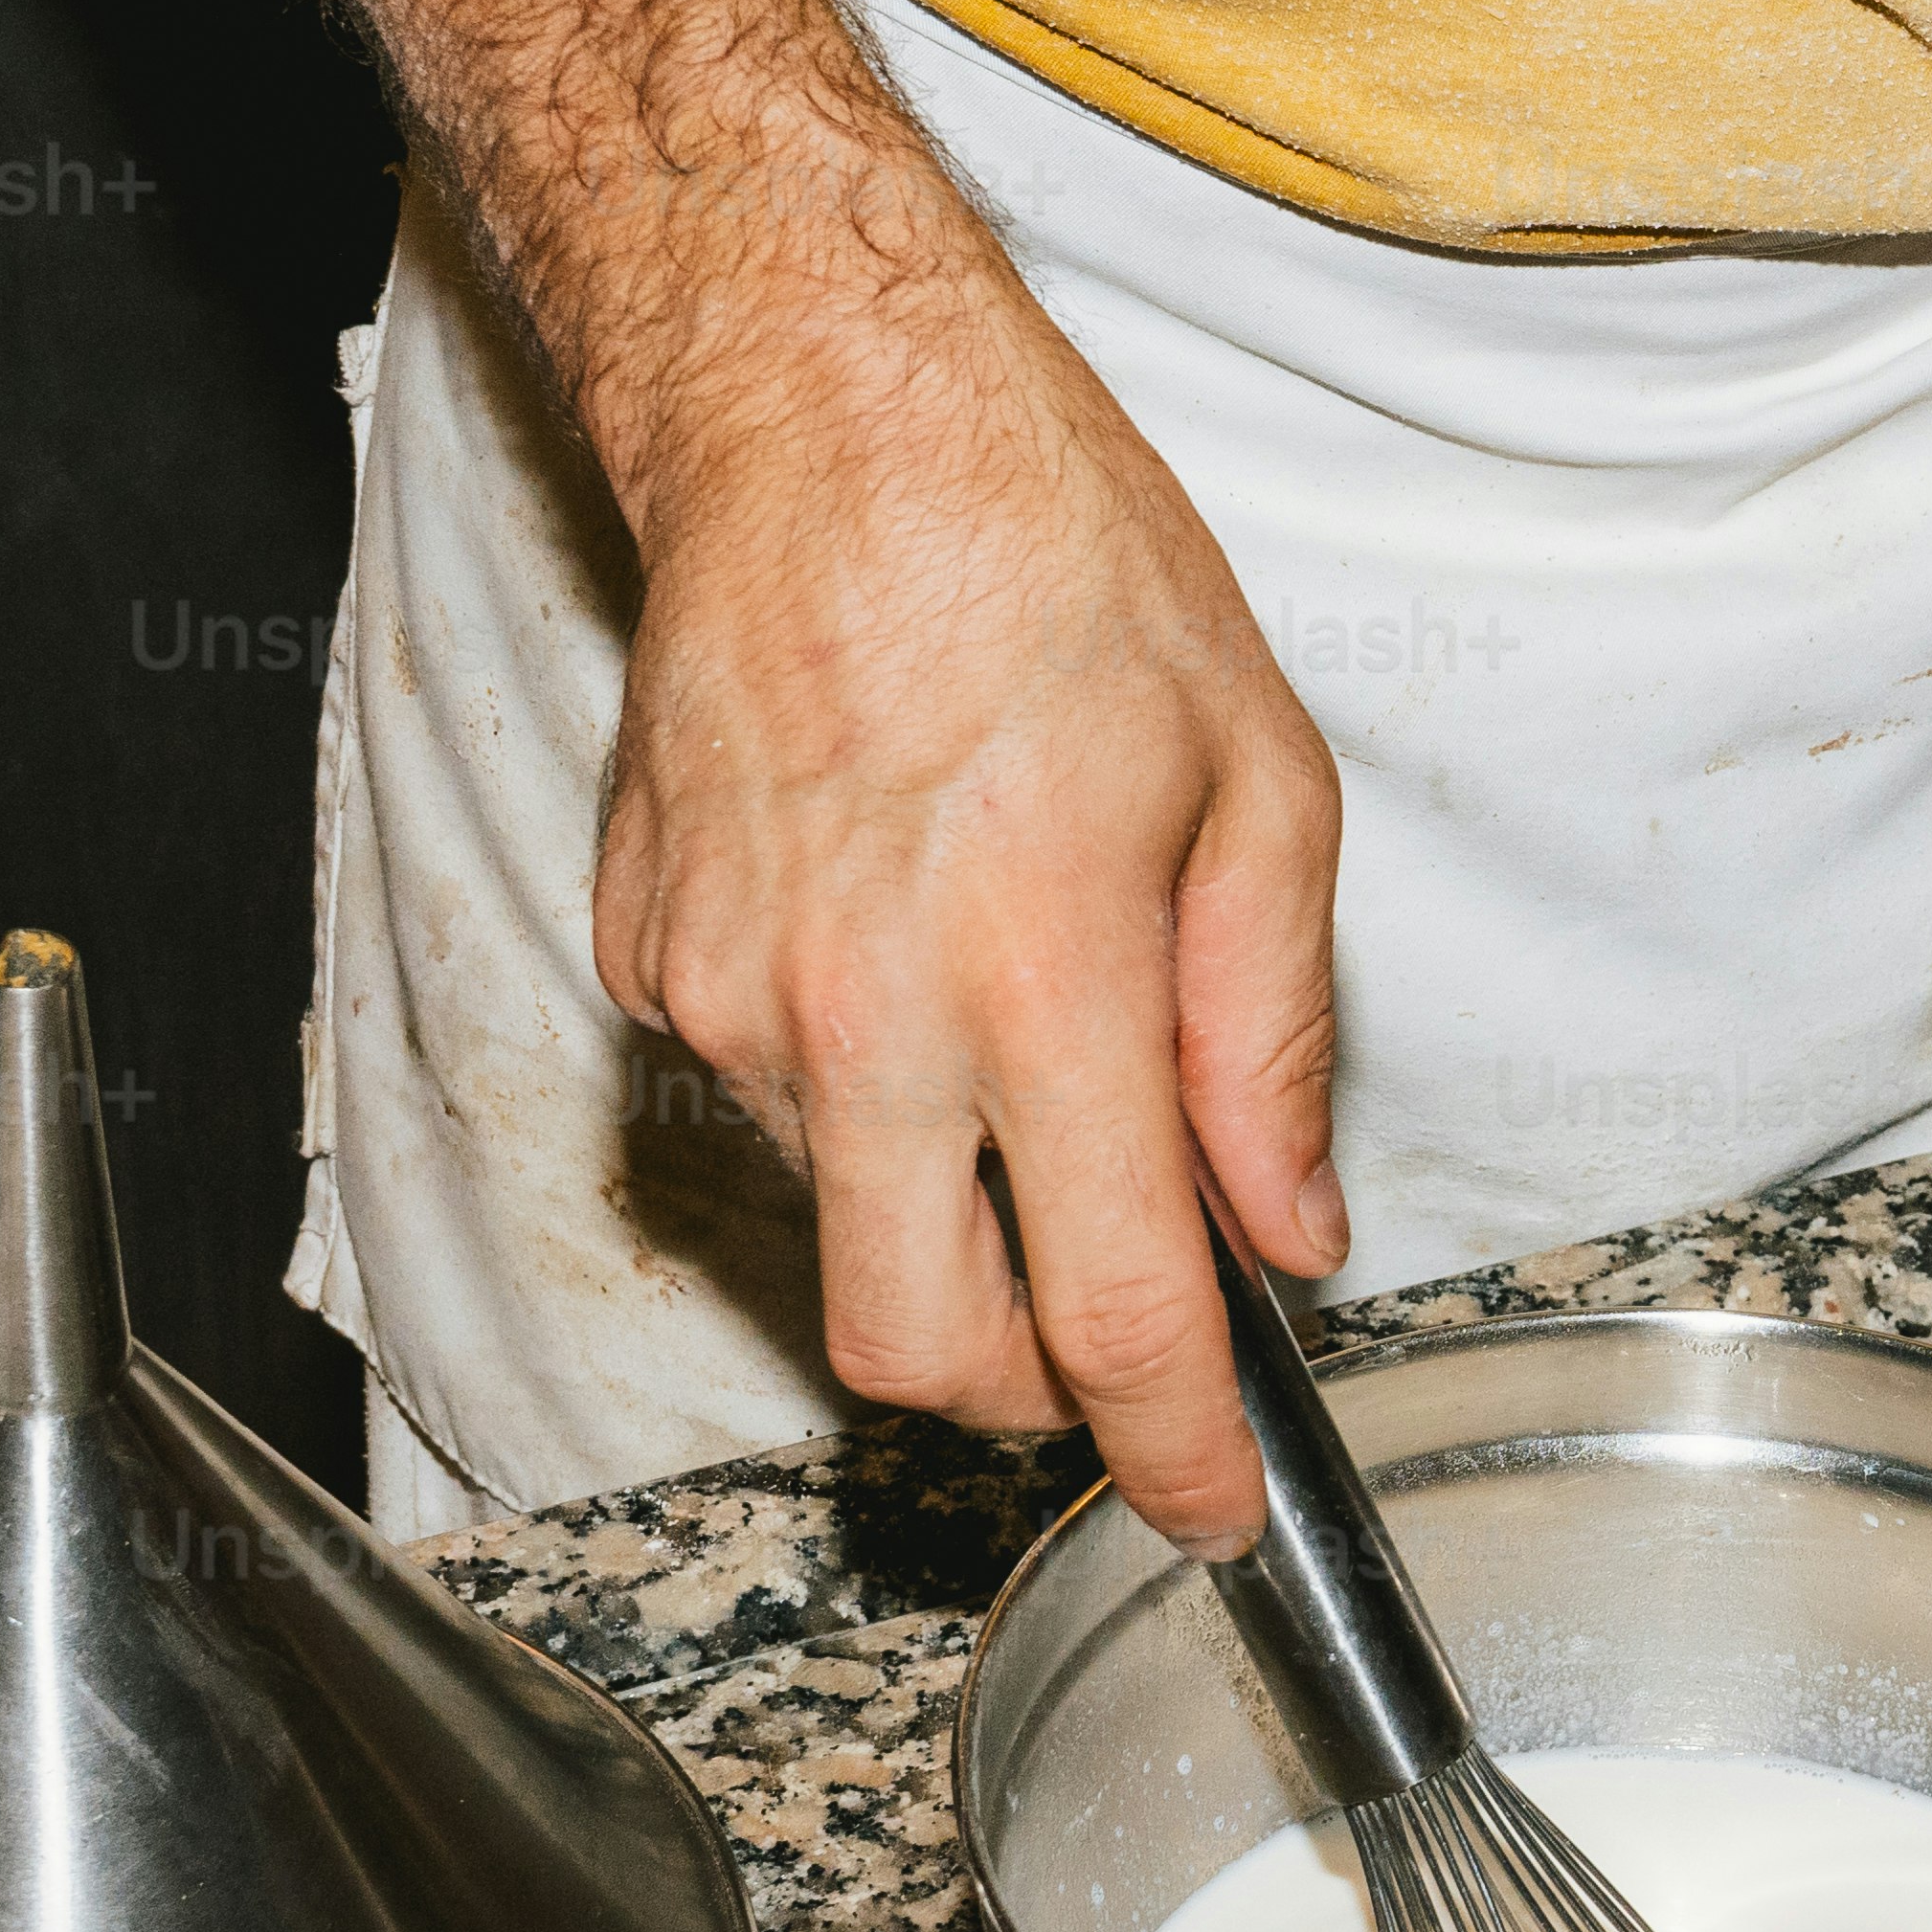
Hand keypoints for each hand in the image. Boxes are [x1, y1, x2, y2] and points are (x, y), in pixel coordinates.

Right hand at [579, 282, 1350, 1546]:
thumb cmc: (1051, 558)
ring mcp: (724, 998)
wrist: (819, 416)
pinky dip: (849, 1087)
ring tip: (1012, 1023)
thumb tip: (1289, 1228)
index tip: (1217, 1516)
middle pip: (921, 1351)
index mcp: (1040, 978)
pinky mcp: (642, 959)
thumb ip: (1272, 1040)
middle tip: (1114, 1308)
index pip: (1117, 1317)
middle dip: (1029, 1390)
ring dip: (938, 1206)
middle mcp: (861, 1016)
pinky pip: (755, 1103)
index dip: (1175, 1460)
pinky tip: (901, 943)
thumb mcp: (1261, 782)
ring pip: (834, 1225)